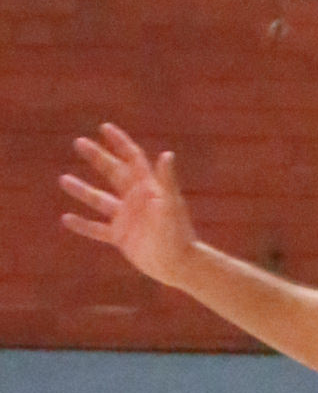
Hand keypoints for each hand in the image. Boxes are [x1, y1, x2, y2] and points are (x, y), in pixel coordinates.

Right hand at [60, 124, 196, 285]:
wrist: (178, 264)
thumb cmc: (178, 233)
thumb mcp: (170, 205)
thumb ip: (167, 181)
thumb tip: (167, 154)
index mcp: (148, 188)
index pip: (132, 159)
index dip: (120, 143)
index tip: (105, 128)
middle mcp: (135, 200)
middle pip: (113, 173)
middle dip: (97, 157)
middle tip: (79, 142)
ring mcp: (126, 218)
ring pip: (99, 200)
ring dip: (82, 190)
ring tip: (63, 179)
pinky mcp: (121, 237)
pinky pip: (97, 229)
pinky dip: (82, 225)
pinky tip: (65, 219)